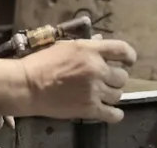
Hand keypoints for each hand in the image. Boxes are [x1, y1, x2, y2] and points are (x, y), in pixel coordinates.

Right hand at [16, 38, 136, 122]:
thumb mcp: (63, 47)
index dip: (129, 56)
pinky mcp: (89, 109)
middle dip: (116, 78)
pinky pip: (113, 114)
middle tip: (106, 80)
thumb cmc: (41, 63)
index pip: (122, 49)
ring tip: (102, 94)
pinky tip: (112, 112)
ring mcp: (94, 90)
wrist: (28, 86)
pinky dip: (115, 114)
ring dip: (112, 94)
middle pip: (122, 76)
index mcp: (89, 50)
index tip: (128, 61)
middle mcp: (96, 69)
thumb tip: (102, 42)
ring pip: (118, 95)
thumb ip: (86, 46)